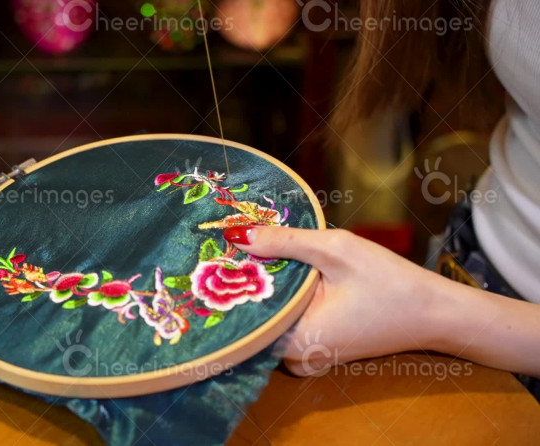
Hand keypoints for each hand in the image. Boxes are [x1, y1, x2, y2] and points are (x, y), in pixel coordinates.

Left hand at [223, 226, 449, 375]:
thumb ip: (284, 242)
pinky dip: (280, 298)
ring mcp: (305, 356)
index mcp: (295, 341)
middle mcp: (294, 357)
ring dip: (262, 288)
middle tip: (228, 246)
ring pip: (267, 318)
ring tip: (250, 254)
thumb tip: (236, 233)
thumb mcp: (336, 250)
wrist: (436, 313)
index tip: (212, 252)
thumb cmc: (390, 282)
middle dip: (242, 282)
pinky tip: (278, 271)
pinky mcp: (315, 348)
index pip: (240, 314)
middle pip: (251, 317)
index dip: (226, 281)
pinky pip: (283, 322)